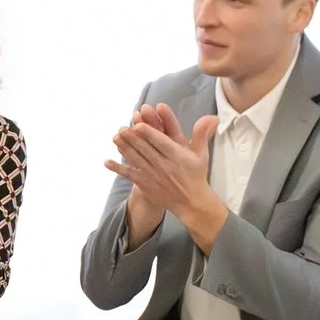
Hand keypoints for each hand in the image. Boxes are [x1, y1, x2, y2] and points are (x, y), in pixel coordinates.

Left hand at [105, 103, 225, 245]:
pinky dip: (117, 169)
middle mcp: (163, 165)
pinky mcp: (145, 183)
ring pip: (136, 159)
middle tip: (123, 128)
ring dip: (124, 148)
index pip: (161, 142)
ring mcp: (152, 175)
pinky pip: (129, 175)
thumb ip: (203, 134)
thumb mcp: (201, 153)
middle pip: (145, 149)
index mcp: (177, 156)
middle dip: (133, 138)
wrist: (190, 202)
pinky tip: (106, 162)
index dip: (149, 134)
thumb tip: (212, 117)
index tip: (139, 125)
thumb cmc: (195, 174)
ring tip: (115, 137)